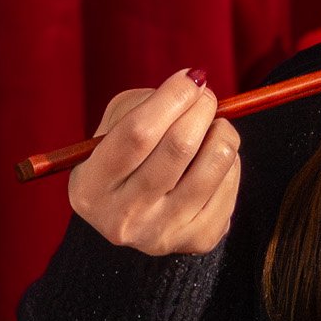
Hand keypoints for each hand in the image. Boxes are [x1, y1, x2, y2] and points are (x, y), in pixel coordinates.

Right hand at [68, 69, 240, 255]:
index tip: (192, 78)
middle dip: (201, 109)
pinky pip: (229, 186)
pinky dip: (230, 162)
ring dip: (223, 132)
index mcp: (91, 186)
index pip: (138, 133)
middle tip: (205, 97)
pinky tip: (213, 159)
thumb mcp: (112, 129)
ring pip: (213, 166)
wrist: (134, 217)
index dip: (172, 98)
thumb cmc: (124, 158)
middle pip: (178, 148)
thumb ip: (144, 105)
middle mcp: (123, 217)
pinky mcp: (197, 242)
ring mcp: (162, 235)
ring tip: (214, 126)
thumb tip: (193, 86)